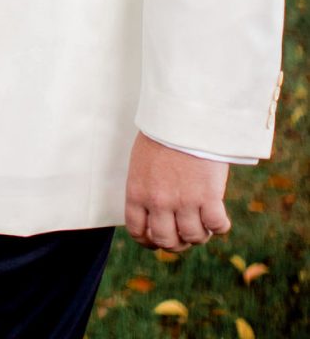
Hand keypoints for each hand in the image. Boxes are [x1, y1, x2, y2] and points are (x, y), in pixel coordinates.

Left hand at [124, 133, 230, 249]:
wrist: (184, 114)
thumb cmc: (162, 132)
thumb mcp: (142, 162)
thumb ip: (146, 188)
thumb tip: (153, 211)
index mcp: (137, 192)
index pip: (138, 232)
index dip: (150, 241)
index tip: (159, 238)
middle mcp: (158, 202)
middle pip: (166, 241)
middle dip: (177, 242)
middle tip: (185, 232)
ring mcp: (184, 201)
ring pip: (194, 238)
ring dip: (200, 234)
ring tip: (203, 220)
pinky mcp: (208, 197)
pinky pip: (217, 226)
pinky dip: (220, 226)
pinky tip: (219, 217)